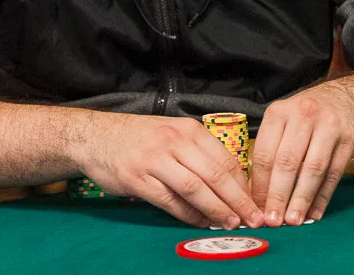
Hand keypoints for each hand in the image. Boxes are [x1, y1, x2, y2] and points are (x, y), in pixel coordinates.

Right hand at [71, 113, 263, 229]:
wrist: (96, 136)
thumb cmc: (139, 138)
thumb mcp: (172, 133)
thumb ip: (198, 153)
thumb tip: (231, 185)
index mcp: (188, 129)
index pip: (226, 159)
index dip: (245, 185)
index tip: (256, 204)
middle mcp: (174, 141)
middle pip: (216, 174)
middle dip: (238, 201)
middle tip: (253, 219)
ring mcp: (155, 159)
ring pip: (196, 188)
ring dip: (217, 210)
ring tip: (230, 224)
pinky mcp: (138, 178)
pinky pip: (170, 201)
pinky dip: (188, 215)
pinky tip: (200, 223)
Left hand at [250, 83, 353, 225]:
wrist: (344, 99)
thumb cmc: (305, 117)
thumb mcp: (283, 121)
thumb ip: (271, 150)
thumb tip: (256, 193)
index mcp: (279, 112)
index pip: (264, 154)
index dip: (260, 185)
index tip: (256, 208)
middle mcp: (302, 116)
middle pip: (287, 163)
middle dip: (278, 195)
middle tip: (273, 220)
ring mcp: (328, 126)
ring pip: (312, 170)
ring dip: (301, 199)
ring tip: (294, 220)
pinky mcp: (348, 139)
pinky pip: (334, 173)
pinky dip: (323, 196)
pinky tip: (315, 212)